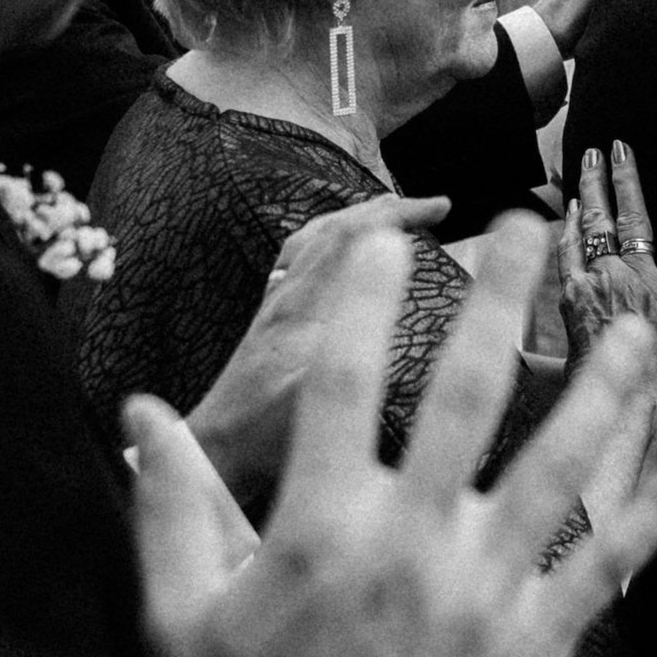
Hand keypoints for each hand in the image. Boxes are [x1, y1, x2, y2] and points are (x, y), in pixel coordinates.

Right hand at [132, 209, 656, 656]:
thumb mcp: (182, 622)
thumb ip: (172, 510)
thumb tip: (140, 415)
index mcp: (318, 534)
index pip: (338, 388)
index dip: (358, 305)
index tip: (383, 240)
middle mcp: (409, 550)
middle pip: (462, 399)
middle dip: (496, 304)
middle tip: (529, 227)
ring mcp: (481, 600)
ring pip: (556, 471)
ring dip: (599, 391)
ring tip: (634, 323)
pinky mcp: (533, 653)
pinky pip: (606, 569)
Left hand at [185, 195, 450, 507]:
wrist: (215, 449)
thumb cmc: (261, 436)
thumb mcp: (308, 412)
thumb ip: (342, 377)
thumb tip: (397, 345)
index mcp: (302, 308)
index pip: (350, 238)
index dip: (397, 216)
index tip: (441, 210)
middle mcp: (287, 295)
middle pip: (335, 228)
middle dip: (388, 209)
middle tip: (433, 207)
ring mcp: (277, 303)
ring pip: (316, 238)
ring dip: (359, 218)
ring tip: (392, 212)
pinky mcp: (272, 317)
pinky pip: (301, 258)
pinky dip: (330, 240)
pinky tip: (341, 250)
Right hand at [558, 140, 656, 508]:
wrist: (637, 417)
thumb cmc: (594, 406)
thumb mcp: (551, 373)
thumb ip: (533, 353)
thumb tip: (512, 356)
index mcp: (571, 295)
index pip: (569, 242)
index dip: (572, 217)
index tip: (572, 195)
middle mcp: (603, 279)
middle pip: (598, 220)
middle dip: (594, 183)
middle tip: (592, 152)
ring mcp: (641, 281)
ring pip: (632, 220)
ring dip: (627, 181)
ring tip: (623, 149)